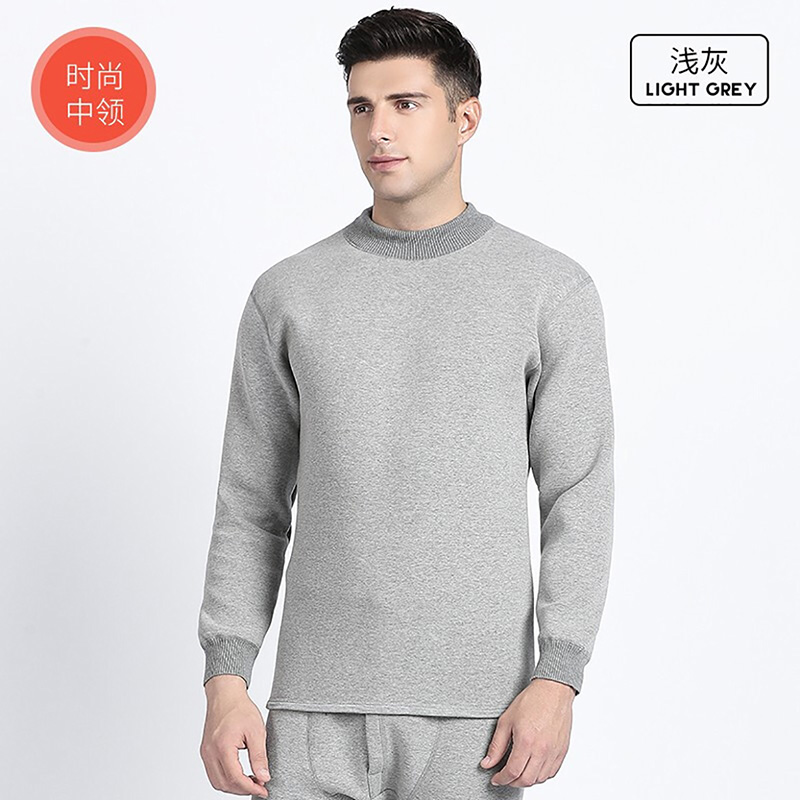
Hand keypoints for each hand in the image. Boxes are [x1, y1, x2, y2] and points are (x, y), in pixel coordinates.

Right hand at [199, 675, 271, 796]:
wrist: (225, 695)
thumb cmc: (240, 708)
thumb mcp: (257, 731)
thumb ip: (259, 756)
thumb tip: (264, 777)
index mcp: (223, 747)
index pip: (235, 779)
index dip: (250, 788)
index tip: (263, 790)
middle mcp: (210, 753)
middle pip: (224, 784)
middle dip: (243, 789)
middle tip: (259, 786)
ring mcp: (205, 753)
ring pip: (217, 782)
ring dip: (234, 786)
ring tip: (251, 781)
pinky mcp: (205, 751)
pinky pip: (213, 773)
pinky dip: (226, 778)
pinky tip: (240, 774)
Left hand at [480, 677, 574, 787]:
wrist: (553, 691)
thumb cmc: (531, 701)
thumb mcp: (506, 720)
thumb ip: (497, 745)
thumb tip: (487, 763)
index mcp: (526, 741)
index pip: (512, 772)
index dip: (501, 779)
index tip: (495, 779)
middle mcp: (542, 750)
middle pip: (526, 780)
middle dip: (512, 782)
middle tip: (505, 777)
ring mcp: (554, 752)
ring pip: (539, 779)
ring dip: (527, 780)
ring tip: (518, 771)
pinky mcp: (562, 751)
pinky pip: (552, 772)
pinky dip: (541, 775)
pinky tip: (533, 767)